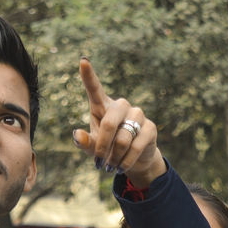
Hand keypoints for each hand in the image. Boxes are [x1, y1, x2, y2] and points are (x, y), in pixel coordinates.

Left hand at [73, 58, 165, 188]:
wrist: (134, 161)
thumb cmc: (108, 149)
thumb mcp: (92, 148)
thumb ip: (85, 142)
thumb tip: (77, 135)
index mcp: (103, 106)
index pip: (94, 88)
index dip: (88, 75)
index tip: (82, 61)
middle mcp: (121, 106)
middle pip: (109, 123)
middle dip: (102, 147)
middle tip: (98, 164)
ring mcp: (137, 114)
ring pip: (122, 138)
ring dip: (114, 157)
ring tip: (111, 167)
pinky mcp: (150, 127)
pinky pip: (136, 146)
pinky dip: (126, 161)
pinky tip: (122, 167)